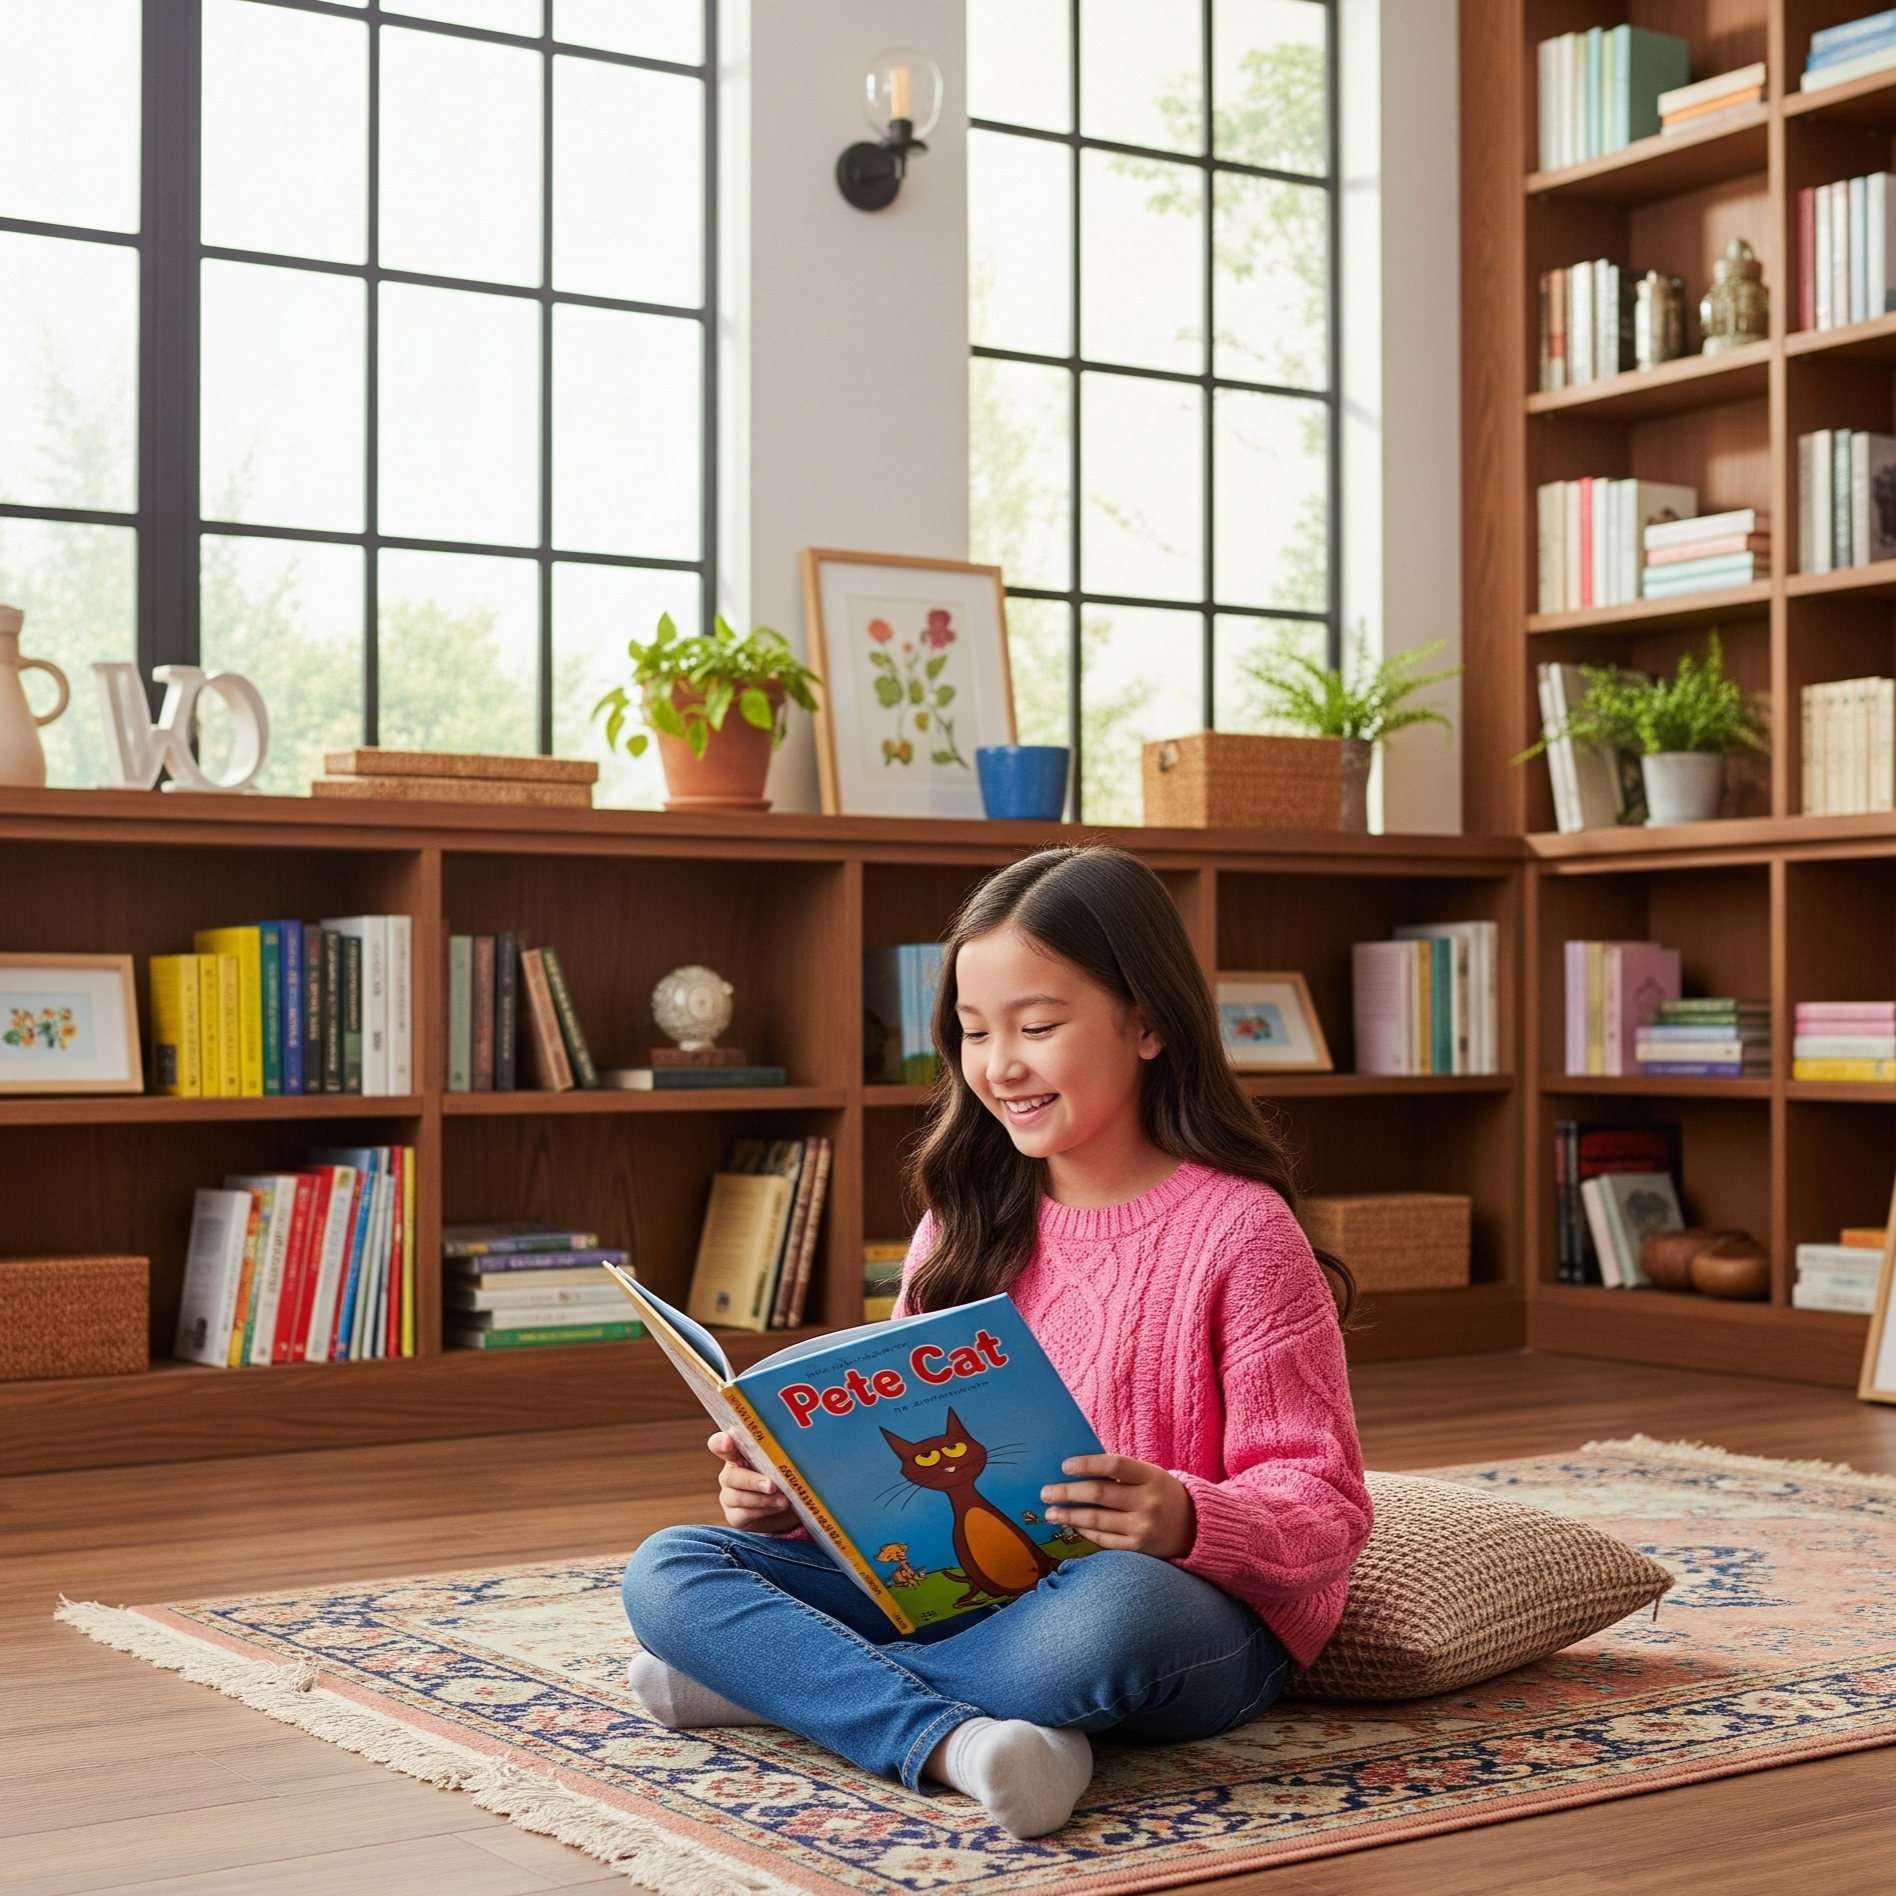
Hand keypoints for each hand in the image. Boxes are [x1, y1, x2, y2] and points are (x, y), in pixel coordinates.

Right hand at [709, 1431, 797, 1533]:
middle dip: (753, 1481)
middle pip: (730, 1476)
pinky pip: (744, 1514)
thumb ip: (780, 1454)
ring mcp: (729, 1496)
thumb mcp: (782, 1462)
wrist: (787, 1508)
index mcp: (737, 1454)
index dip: (720, 1442)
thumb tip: (799, 1447)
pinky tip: (779, 1507)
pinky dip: (764, 1510)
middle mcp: (729, 1474)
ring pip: (738, 1498)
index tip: (728, 1441)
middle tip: (772, 1485)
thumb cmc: (784, 1477)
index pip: (719, 1445)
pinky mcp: (734, 1516)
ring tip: (784, 1500)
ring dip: (763, 1499)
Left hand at [1041, 1455, 1196, 1558]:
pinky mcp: (1139, 1550)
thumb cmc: (1162, 1494)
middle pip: (1100, 1494)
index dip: (1088, 1464)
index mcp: (1152, 1477)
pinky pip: (1104, 1540)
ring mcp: (1143, 1529)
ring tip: (1050, 1512)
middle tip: (1045, 1492)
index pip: (1115, 1465)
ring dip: (1069, 1515)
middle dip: (1067, 1493)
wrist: (1196, 1528)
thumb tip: (1077, 1469)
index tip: (1064, 1465)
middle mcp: (1148, 1503)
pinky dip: (1085, 1531)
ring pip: (1097, 1520)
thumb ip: (1121, 1472)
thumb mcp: (1151, 1476)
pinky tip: (1072, 1524)